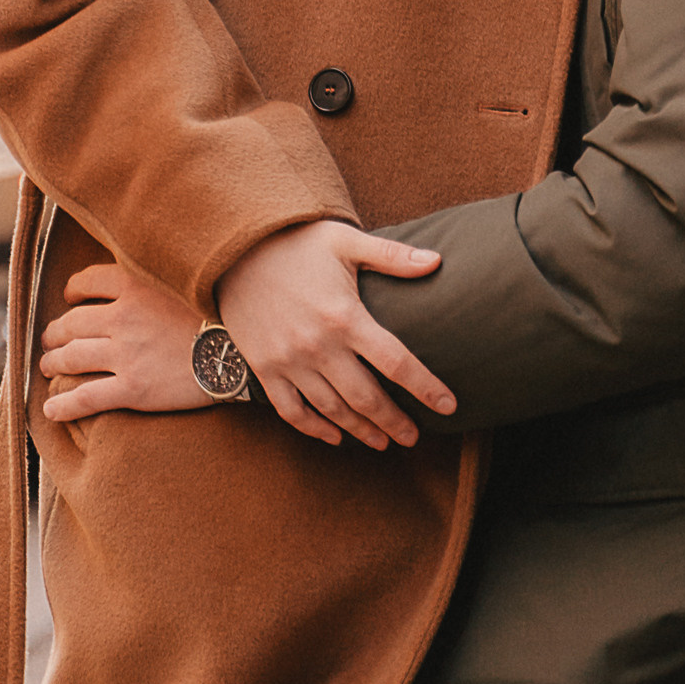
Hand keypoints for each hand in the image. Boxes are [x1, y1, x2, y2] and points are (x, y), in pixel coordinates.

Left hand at [38, 260, 216, 423]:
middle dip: (55, 334)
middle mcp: (124, 317)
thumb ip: (155, 275)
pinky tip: (51, 409)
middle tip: (51, 342)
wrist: (239, 354)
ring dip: (53, 364)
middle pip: (71, 324)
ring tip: (49, 368)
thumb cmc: (217, 316)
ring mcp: (126, 354)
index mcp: (136, 285)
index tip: (70, 298)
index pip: (88, 281)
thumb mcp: (185, 281)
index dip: (73, 290)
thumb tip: (132, 270)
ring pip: (71, 358)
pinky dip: (62, 405)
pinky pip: (85, 397)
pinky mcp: (133, 388)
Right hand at [217, 220, 455, 452]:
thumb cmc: (297, 243)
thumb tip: (437, 261)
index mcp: (345, 317)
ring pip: (332, 410)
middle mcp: (318, 346)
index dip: (426, 387)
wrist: (236, 250)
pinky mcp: (265, 369)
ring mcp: (289, 361)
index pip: (396, 362)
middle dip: (394, 422)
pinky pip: (291, 411)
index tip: (448, 406)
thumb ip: (392, 256)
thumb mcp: (345, 241)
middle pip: (366, 397)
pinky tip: (334, 436)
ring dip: (360, 430)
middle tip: (413, 437)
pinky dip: (314, 429)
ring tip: (382, 442)